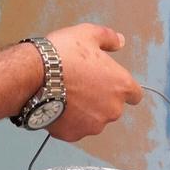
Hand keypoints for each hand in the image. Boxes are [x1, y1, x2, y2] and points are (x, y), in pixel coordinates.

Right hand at [45, 23, 142, 141]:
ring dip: (86, 110)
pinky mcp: (73, 134)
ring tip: (66, 93)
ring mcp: (93, 125)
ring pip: (94, 119)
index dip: (122, 87)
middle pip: (112, 107)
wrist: (35, 76)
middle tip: (82, 82)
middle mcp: (112, 110)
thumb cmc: (64, 54)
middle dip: (101, 98)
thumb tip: (120, 41)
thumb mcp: (88, 34)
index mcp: (121, 86)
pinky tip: (57, 104)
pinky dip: (69, 120)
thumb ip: (108, 38)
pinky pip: (75, 127)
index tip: (109, 81)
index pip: (135, 95)